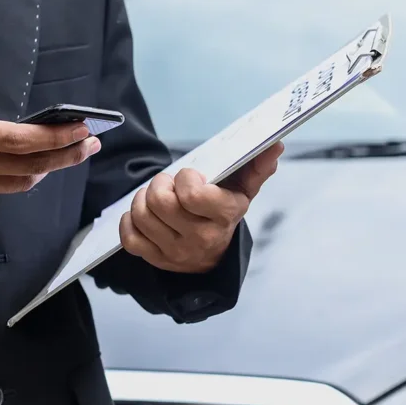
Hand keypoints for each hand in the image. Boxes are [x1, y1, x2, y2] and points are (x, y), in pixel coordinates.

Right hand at [0, 81, 100, 223]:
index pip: (26, 139)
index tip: (83, 129)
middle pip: (35, 165)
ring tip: (59, 157)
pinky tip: (6, 167)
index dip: (59, 136)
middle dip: (69, 155)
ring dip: (44, 170)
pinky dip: (5, 177)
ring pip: (21, 183)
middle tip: (91, 145)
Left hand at [120, 142, 283, 272]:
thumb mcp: (244, 190)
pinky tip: (144, 215)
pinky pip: (130, 237)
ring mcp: (176, 252)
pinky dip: (130, 220)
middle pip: (160, 202)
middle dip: (160, 184)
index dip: (185, 178)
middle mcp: (200, 238)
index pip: (191, 194)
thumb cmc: (224, 211)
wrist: (213, 256)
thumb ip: (258, 167)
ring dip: (143, 199)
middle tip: (169, 184)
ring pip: (142, 215)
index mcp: (224, 217)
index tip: (190, 177)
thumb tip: (275, 145)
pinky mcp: (155, 260)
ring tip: (157, 197)